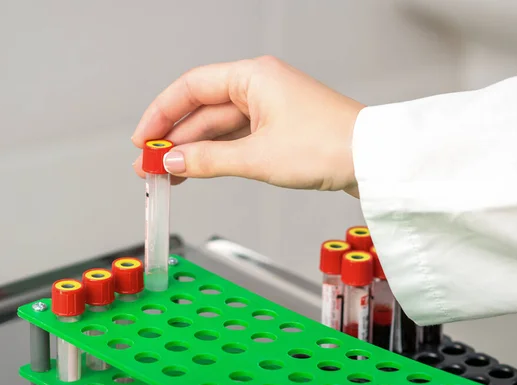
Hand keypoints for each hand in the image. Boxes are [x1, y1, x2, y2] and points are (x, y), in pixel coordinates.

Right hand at [132, 56, 364, 195]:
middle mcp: (260, 87)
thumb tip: (172, 161)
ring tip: (168, 175)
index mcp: (254, 77)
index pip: (192, 87)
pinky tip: (199, 170)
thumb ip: (209, 159)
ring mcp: (271, 109)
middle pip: (204, 109)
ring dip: (195, 151)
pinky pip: (239, 139)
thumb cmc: (328, 146)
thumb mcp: (258, 156)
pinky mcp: (281, 129)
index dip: (162, 113)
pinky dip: (218, 155)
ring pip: (220, 127)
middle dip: (176, 138)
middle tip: (150, 165)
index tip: (143, 139)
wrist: (373, 160)